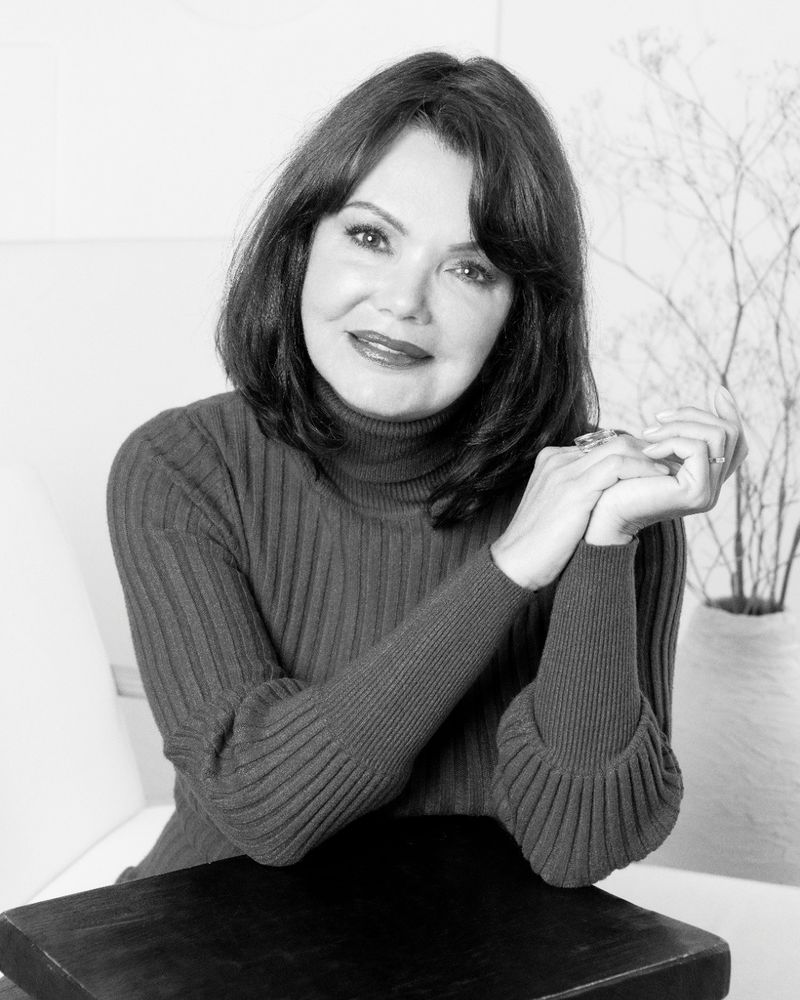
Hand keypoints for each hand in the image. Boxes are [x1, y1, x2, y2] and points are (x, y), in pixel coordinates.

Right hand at [490, 435, 671, 589]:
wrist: (515, 564)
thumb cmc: (540, 546)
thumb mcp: (561, 511)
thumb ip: (583, 495)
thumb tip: (615, 498)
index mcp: (553, 461)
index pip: (603, 444)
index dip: (634, 453)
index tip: (658, 465)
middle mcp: (557, 459)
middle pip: (614, 440)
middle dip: (647, 450)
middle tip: (674, 463)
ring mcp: (563, 471)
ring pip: (619, 447)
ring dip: (651, 457)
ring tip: (673, 470)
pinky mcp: (574, 489)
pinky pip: (618, 466)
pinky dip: (643, 469)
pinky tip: (661, 478)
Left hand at [584, 385, 747, 544]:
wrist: (604, 512)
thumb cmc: (622, 479)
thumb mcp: (658, 449)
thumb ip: (683, 434)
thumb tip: (720, 394)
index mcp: (706, 478)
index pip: (736, 443)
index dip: (731, 414)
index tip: (718, 392)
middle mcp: (714, 487)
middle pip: (728, 433)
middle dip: (693, 415)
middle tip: (658, 418)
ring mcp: (708, 492)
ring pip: (717, 436)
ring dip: (680, 426)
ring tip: (648, 434)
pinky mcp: (697, 492)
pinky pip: (697, 449)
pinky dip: (671, 441)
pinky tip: (648, 451)